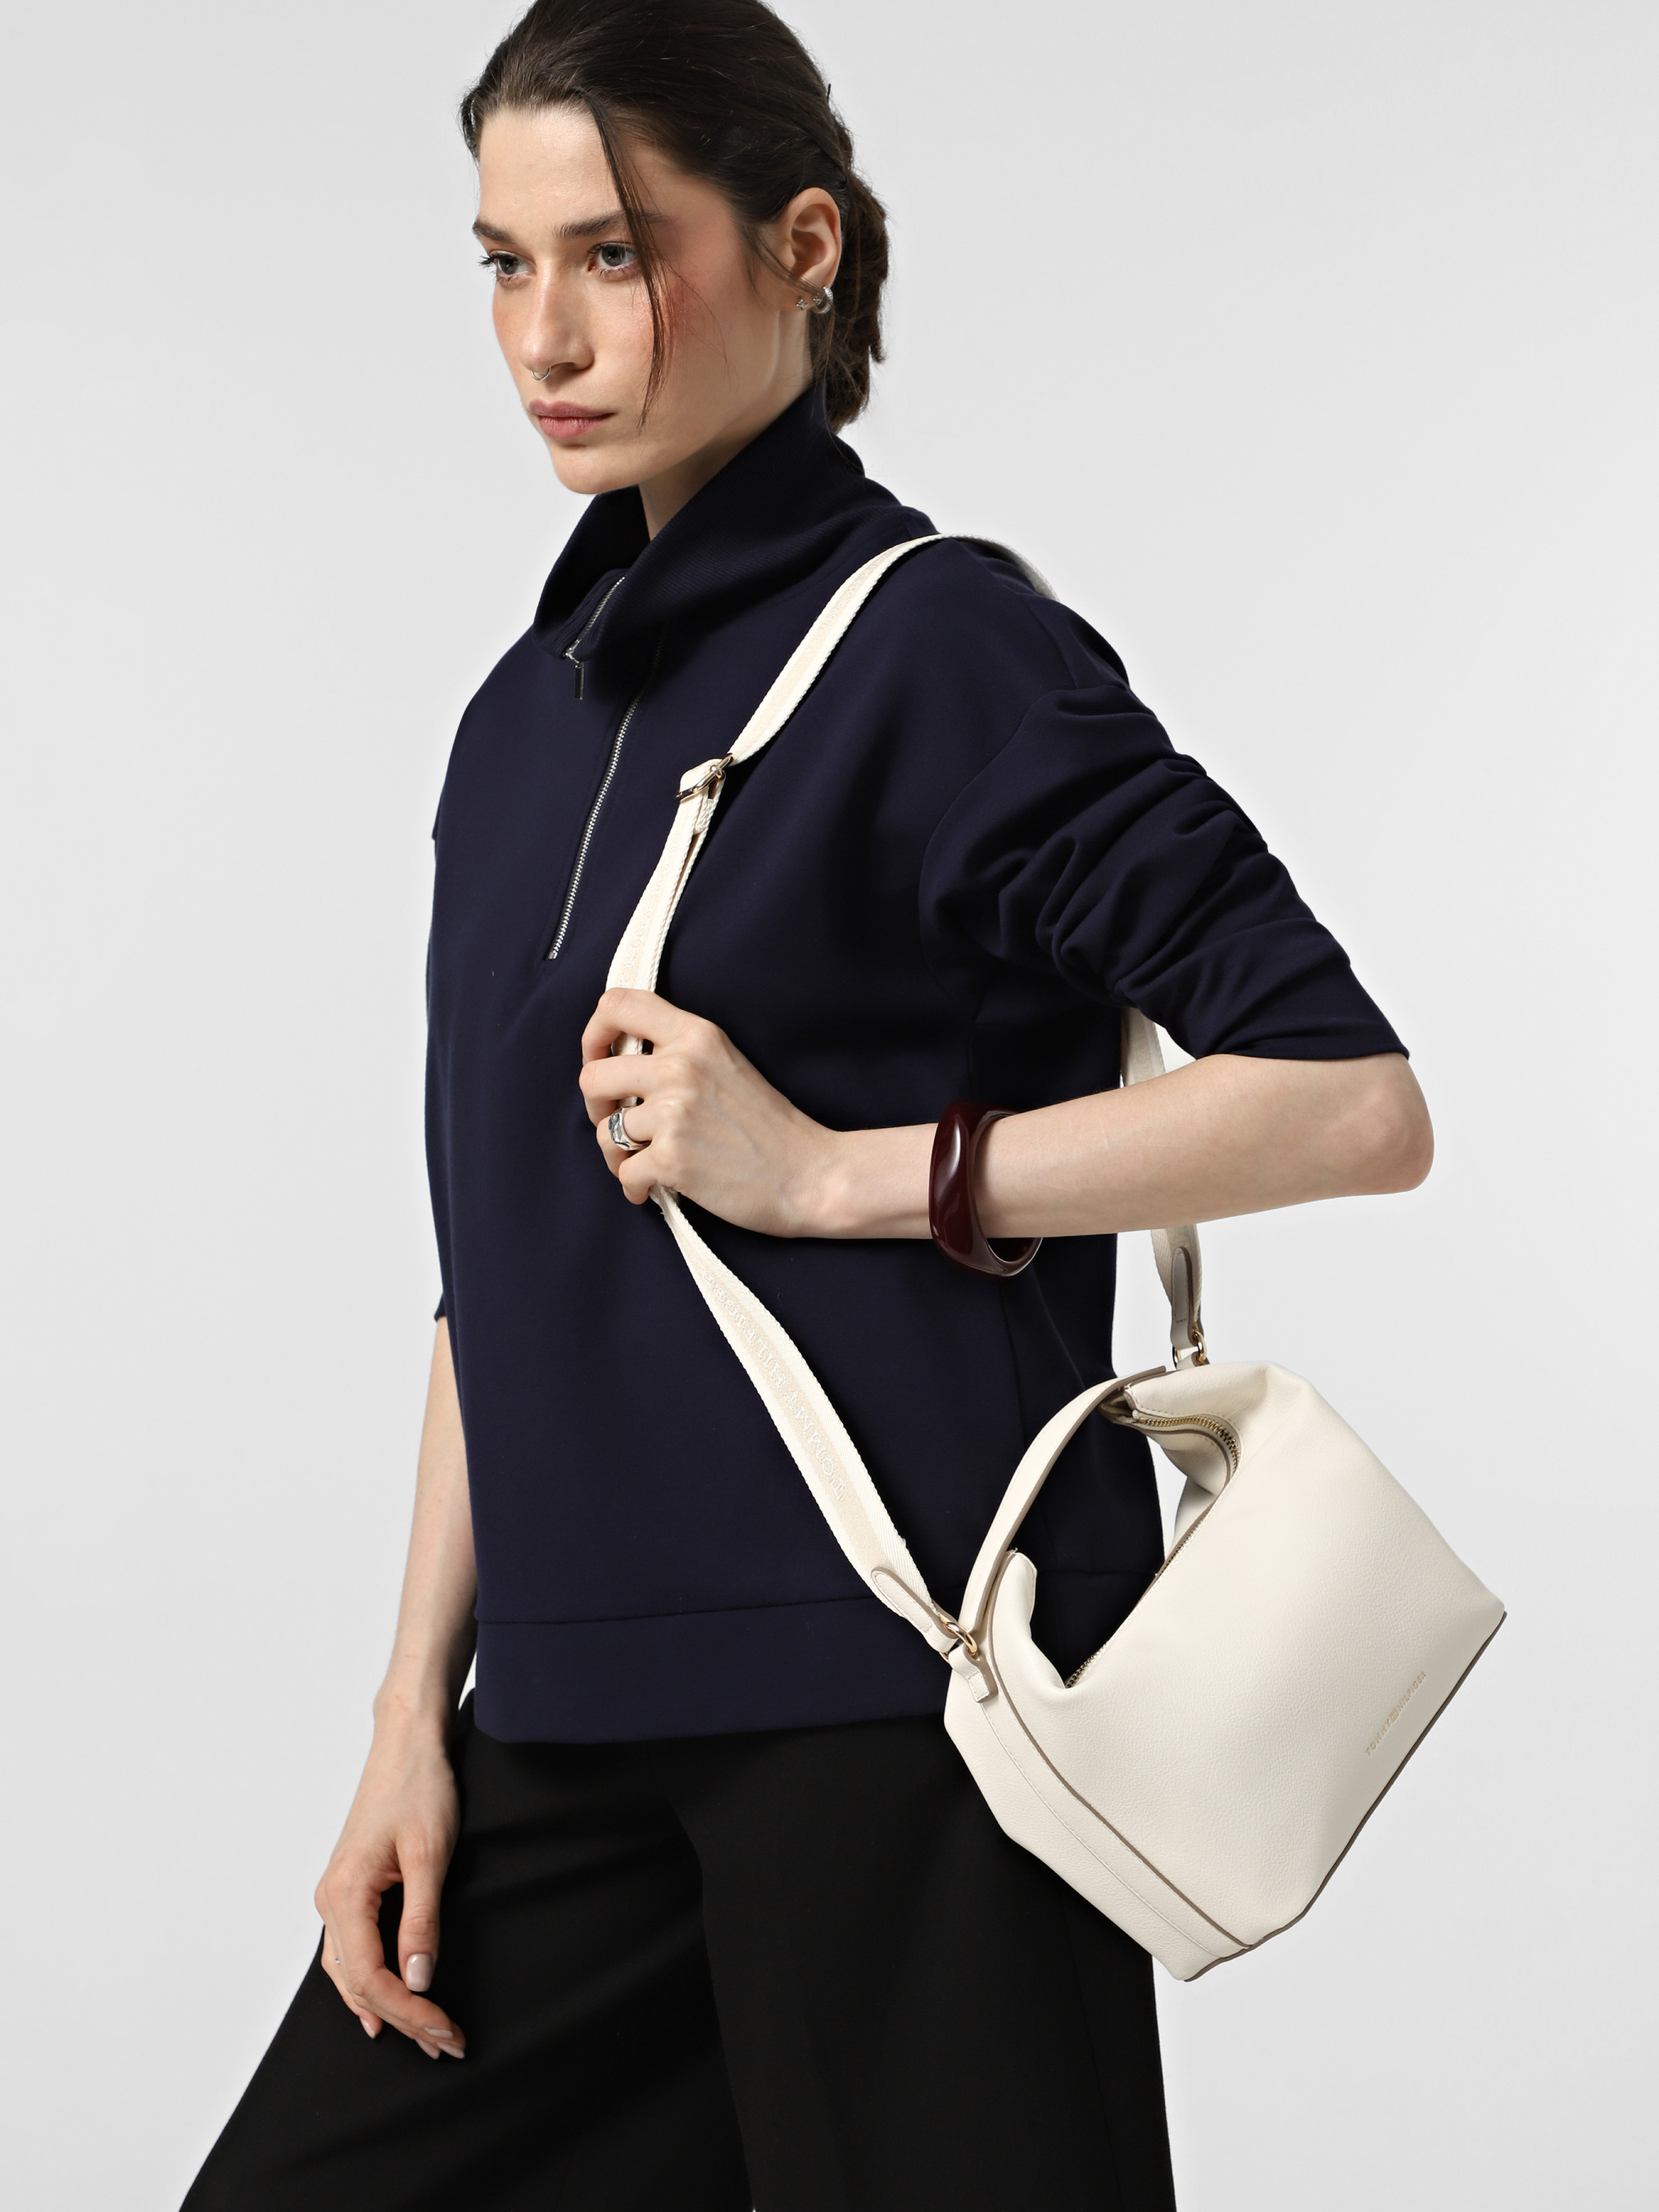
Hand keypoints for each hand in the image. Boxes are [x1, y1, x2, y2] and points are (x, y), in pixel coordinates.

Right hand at [314, 1718, 465, 2060]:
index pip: (372, 1978)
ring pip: (350, 1973)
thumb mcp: (431, 1855)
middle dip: (403, 2019)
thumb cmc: (419, 1788)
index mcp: (345, 1895)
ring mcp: (335, 1895)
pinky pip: (350, 1951)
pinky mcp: (348, 1888)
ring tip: (423, 2035)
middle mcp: (330, 1900)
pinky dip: (369, 1982)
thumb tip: (418, 1981)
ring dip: (386, 2007)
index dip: (410, 2012)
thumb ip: (423, 1921)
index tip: (446, 2031)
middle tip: (446, 2045)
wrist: (406, 1743)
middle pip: (359, 1984)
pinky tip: (384, 2002)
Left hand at [578, 987, 839, 1235]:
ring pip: (604, 1131)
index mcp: (696, 1035)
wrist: (810, 1174)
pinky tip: (653, 1188)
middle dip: (596, 1106)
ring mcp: (674, 1112)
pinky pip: (624, 1172)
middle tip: (616, 1123)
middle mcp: (680, 1066)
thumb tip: (619, 1063)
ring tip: (642, 1163)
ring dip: (617, 1154)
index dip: (594, 1034)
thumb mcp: (727, 1063)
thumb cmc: (770, 1126)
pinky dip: (634, 1186)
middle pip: (592, 1075)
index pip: (617, 1005)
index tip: (600, 1059)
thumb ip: (679, 1052)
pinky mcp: (671, 1157)